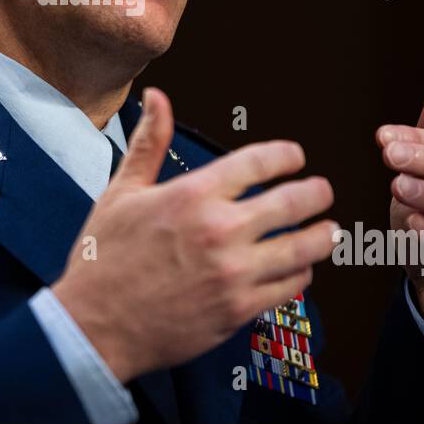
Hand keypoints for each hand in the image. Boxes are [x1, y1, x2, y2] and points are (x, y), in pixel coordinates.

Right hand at [52, 87, 337, 382]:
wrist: (95, 326)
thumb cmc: (104, 258)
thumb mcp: (122, 192)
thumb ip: (149, 142)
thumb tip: (157, 97)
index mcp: (192, 195)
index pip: (259, 161)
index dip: (287, 155)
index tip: (295, 157)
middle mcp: (219, 230)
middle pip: (293, 201)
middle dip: (317, 192)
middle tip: (322, 191)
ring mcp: (233, 272)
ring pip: (302, 248)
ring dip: (322, 235)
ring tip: (328, 230)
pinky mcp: (239, 309)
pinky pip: (289, 287)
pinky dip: (301, 274)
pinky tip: (300, 268)